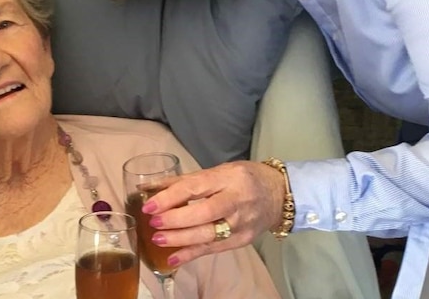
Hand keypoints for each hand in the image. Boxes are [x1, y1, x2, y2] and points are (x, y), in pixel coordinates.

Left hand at [142, 160, 285, 265]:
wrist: (279, 194)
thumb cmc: (245, 178)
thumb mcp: (219, 170)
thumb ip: (186, 180)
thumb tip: (150, 188)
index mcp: (229, 177)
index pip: (196, 187)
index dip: (171, 197)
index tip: (150, 205)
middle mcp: (237, 200)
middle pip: (204, 212)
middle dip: (176, 219)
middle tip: (155, 223)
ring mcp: (242, 222)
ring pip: (208, 234)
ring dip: (180, 239)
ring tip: (159, 239)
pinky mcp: (243, 240)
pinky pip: (214, 249)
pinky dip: (192, 254)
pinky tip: (173, 258)